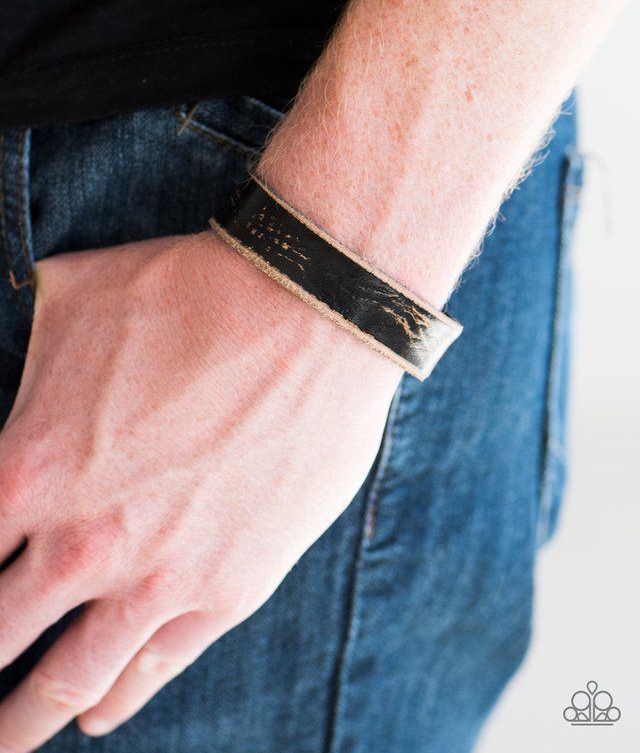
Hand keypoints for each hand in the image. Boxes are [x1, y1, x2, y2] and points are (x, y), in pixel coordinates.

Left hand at [0, 232, 401, 749]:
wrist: (306, 310)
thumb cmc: (186, 292)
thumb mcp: (70, 293)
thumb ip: (19, 340)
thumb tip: (3, 323)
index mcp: (26, 470)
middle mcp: (79, 541)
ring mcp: (156, 576)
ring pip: (67, 680)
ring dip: (25, 720)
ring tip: (9, 739)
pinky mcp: (227, 588)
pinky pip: (154, 668)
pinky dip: (115, 701)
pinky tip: (96, 714)